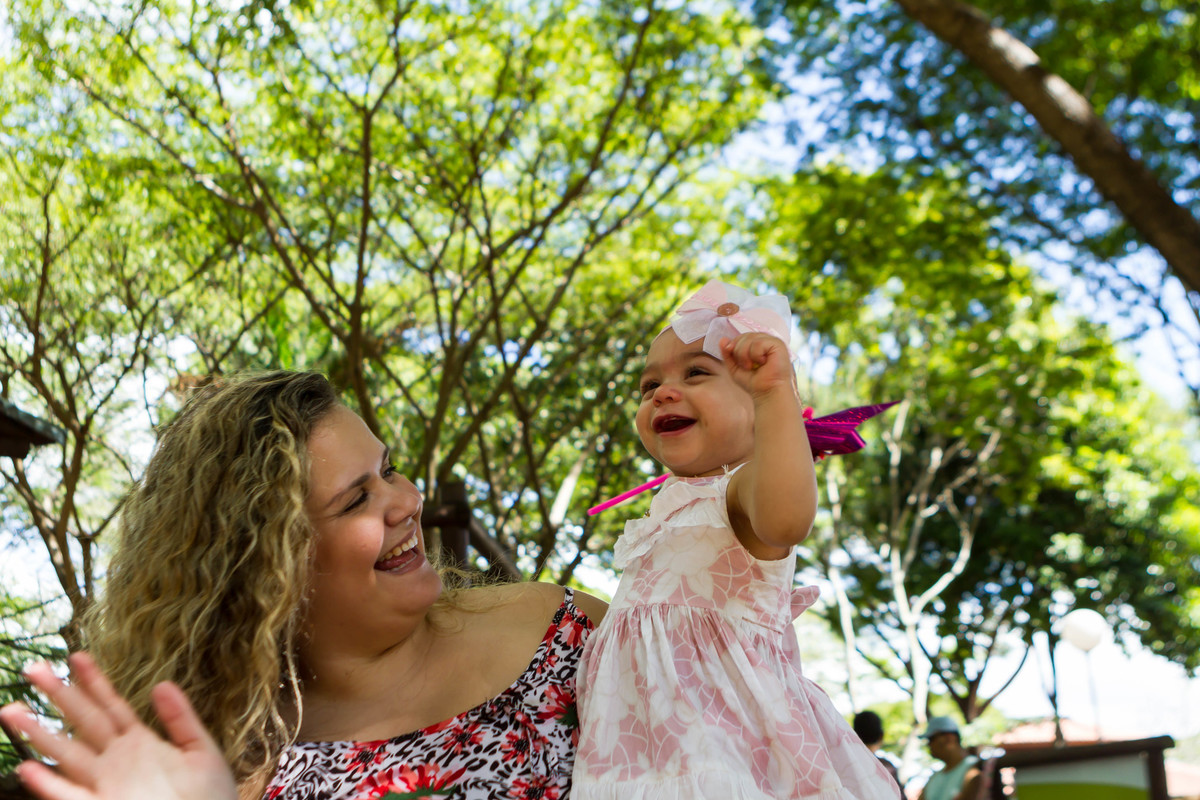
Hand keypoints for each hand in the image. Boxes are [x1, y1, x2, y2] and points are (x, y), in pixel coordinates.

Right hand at [0, 652, 236, 799]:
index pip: (111, 705)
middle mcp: (116, 760)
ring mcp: (106, 785)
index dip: (94, 681)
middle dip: (59, 696)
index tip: (76, 656)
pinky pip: (69, 796)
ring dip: (40, 734)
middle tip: (33, 669)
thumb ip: (181, 719)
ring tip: (12, 710)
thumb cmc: (209, 796)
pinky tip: (27, 768)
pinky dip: (48, 784)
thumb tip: (162, 683)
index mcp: (139, 743)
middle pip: (83, 721)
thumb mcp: (201, 751)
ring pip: (67, 754)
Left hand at [719, 332, 797, 399]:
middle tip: (747, 367)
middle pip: (743, 336)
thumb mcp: (735, 368)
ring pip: (749, 338)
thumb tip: (722, 339)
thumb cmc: (754, 382)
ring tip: (753, 366)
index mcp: (756, 343)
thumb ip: (727, 353)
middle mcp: (764, 340)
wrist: (767, 393)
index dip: (734, 348)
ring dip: (746, 356)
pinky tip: (763, 363)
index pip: (740, 337)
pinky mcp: (778, 344)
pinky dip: (756, 355)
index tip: (739, 363)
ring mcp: (772, 340)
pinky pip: (758, 343)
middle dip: (739, 353)